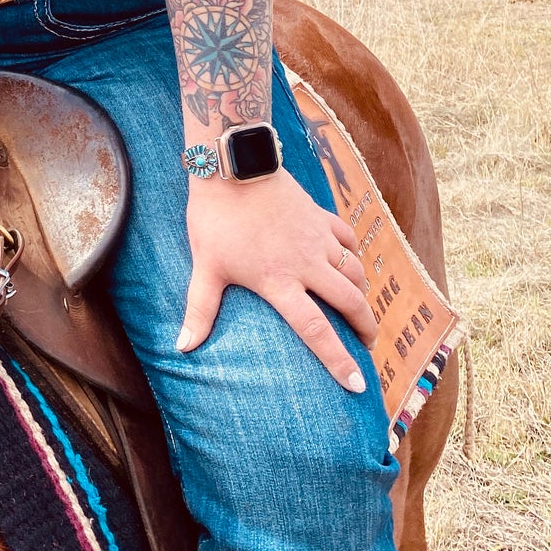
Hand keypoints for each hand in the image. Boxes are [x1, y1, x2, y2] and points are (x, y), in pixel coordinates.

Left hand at [178, 166, 378, 390]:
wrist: (234, 166)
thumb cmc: (216, 218)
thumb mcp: (205, 266)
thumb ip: (199, 310)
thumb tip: (182, 347)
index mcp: (280, 282)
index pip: (316, 331)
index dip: (338, 359)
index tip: (356, 385)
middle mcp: (307, 264)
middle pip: (350, 302)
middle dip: (366, 328)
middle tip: (369, 345)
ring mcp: (318, 238)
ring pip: (355, 272)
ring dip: (362, 293)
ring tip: (361, 309)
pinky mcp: (320, 216)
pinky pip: (348, 239)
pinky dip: (355, 254)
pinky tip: (352, 262)